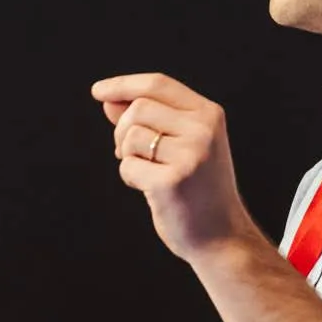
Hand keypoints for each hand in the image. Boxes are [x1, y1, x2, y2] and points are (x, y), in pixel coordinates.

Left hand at [91, 73, 264, 263]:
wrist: (222, 237)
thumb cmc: (199, 190)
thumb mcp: (181, 146)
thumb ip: (149, 120)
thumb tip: (109, 100)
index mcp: (209, 114)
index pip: (158, 84)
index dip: (123, 85)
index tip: (99, 91)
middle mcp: (203, 130)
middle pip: (138, 108)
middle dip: (122, 130)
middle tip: (127, 153)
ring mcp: (189, 155)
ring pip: (131, 136)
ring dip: (127, 156)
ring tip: (148, 173)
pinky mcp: (171, 182)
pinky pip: (128, 167)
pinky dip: (130, 178)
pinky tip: (150, 190)